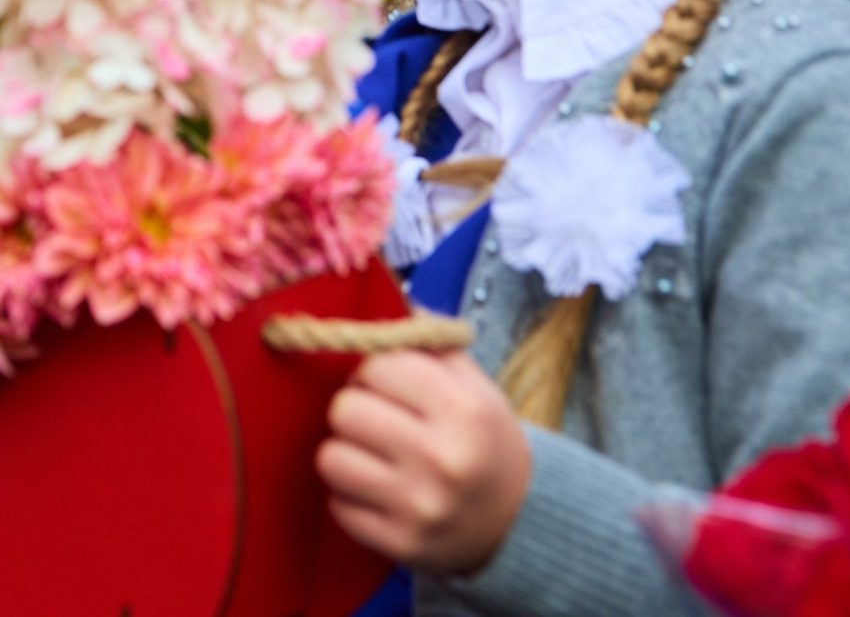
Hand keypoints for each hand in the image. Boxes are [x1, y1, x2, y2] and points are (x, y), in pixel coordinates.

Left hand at [315, 349, 533, 576]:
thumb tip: (376, 304)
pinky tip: (381, 494)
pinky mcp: (401, 544)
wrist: (519, 521)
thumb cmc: (483, 440)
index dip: (374, 371)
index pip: (377, 364)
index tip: (387, 385)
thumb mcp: (473, 385)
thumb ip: (426, 342)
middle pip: (345, 409)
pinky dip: (351, 497)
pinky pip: (338, 506)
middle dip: (356, 410)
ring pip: (331, 458)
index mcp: (464, 410)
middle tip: (378, 422)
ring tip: (374, 457)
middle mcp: (443, 458)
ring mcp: (420, 506)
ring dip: (345, 454)